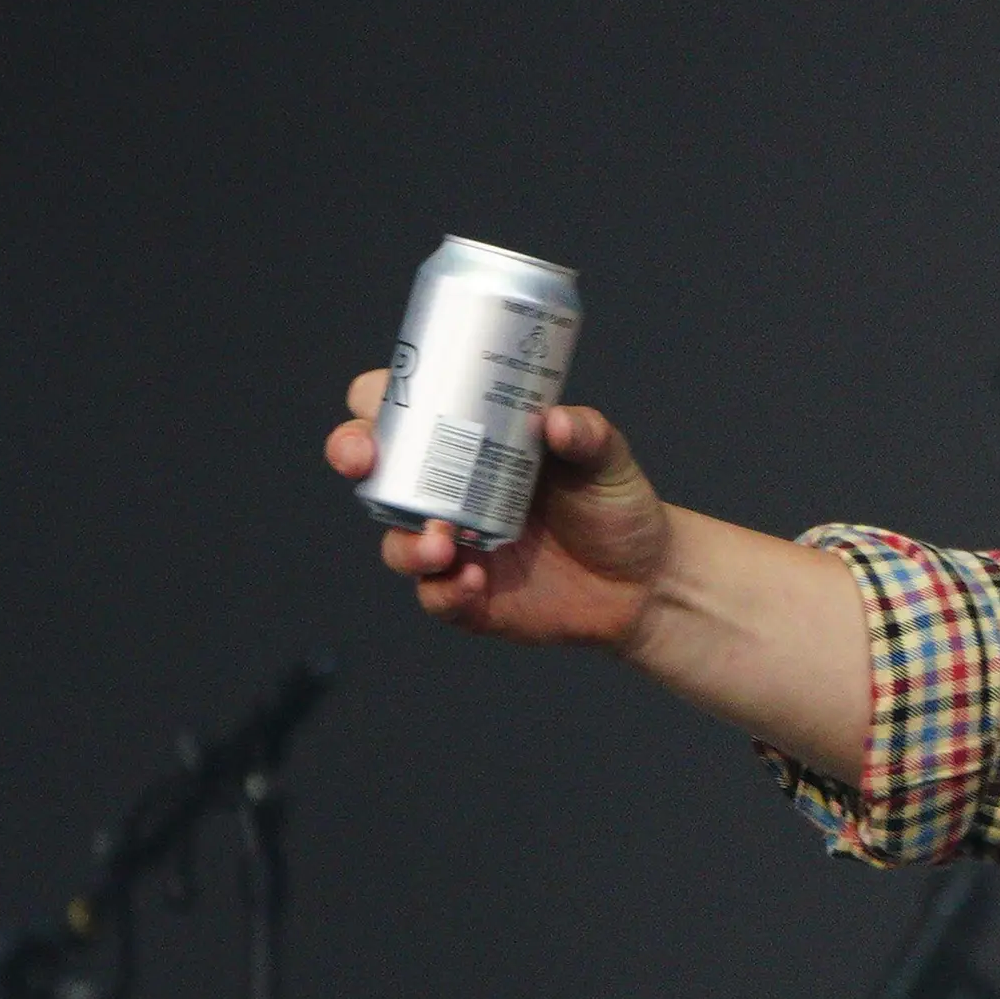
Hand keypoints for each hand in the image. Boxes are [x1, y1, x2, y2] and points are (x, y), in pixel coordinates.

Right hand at [327, 378, 676, 647]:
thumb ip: (588, 435)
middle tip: (364, 461)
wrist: (645, 579)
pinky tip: (473, 580)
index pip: (406, 412)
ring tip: (442, 542)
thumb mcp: (609, 460)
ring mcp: (454, 546)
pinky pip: (435, 595)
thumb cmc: (616, 506)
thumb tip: (557, 421)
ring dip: (406, 540)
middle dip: (354, 456)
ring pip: (397, 538)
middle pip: (377, 469)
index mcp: (473, 444)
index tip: (376, 402)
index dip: (377, 402)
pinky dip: (445, 589)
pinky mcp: (467, 596)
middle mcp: (449, 493)